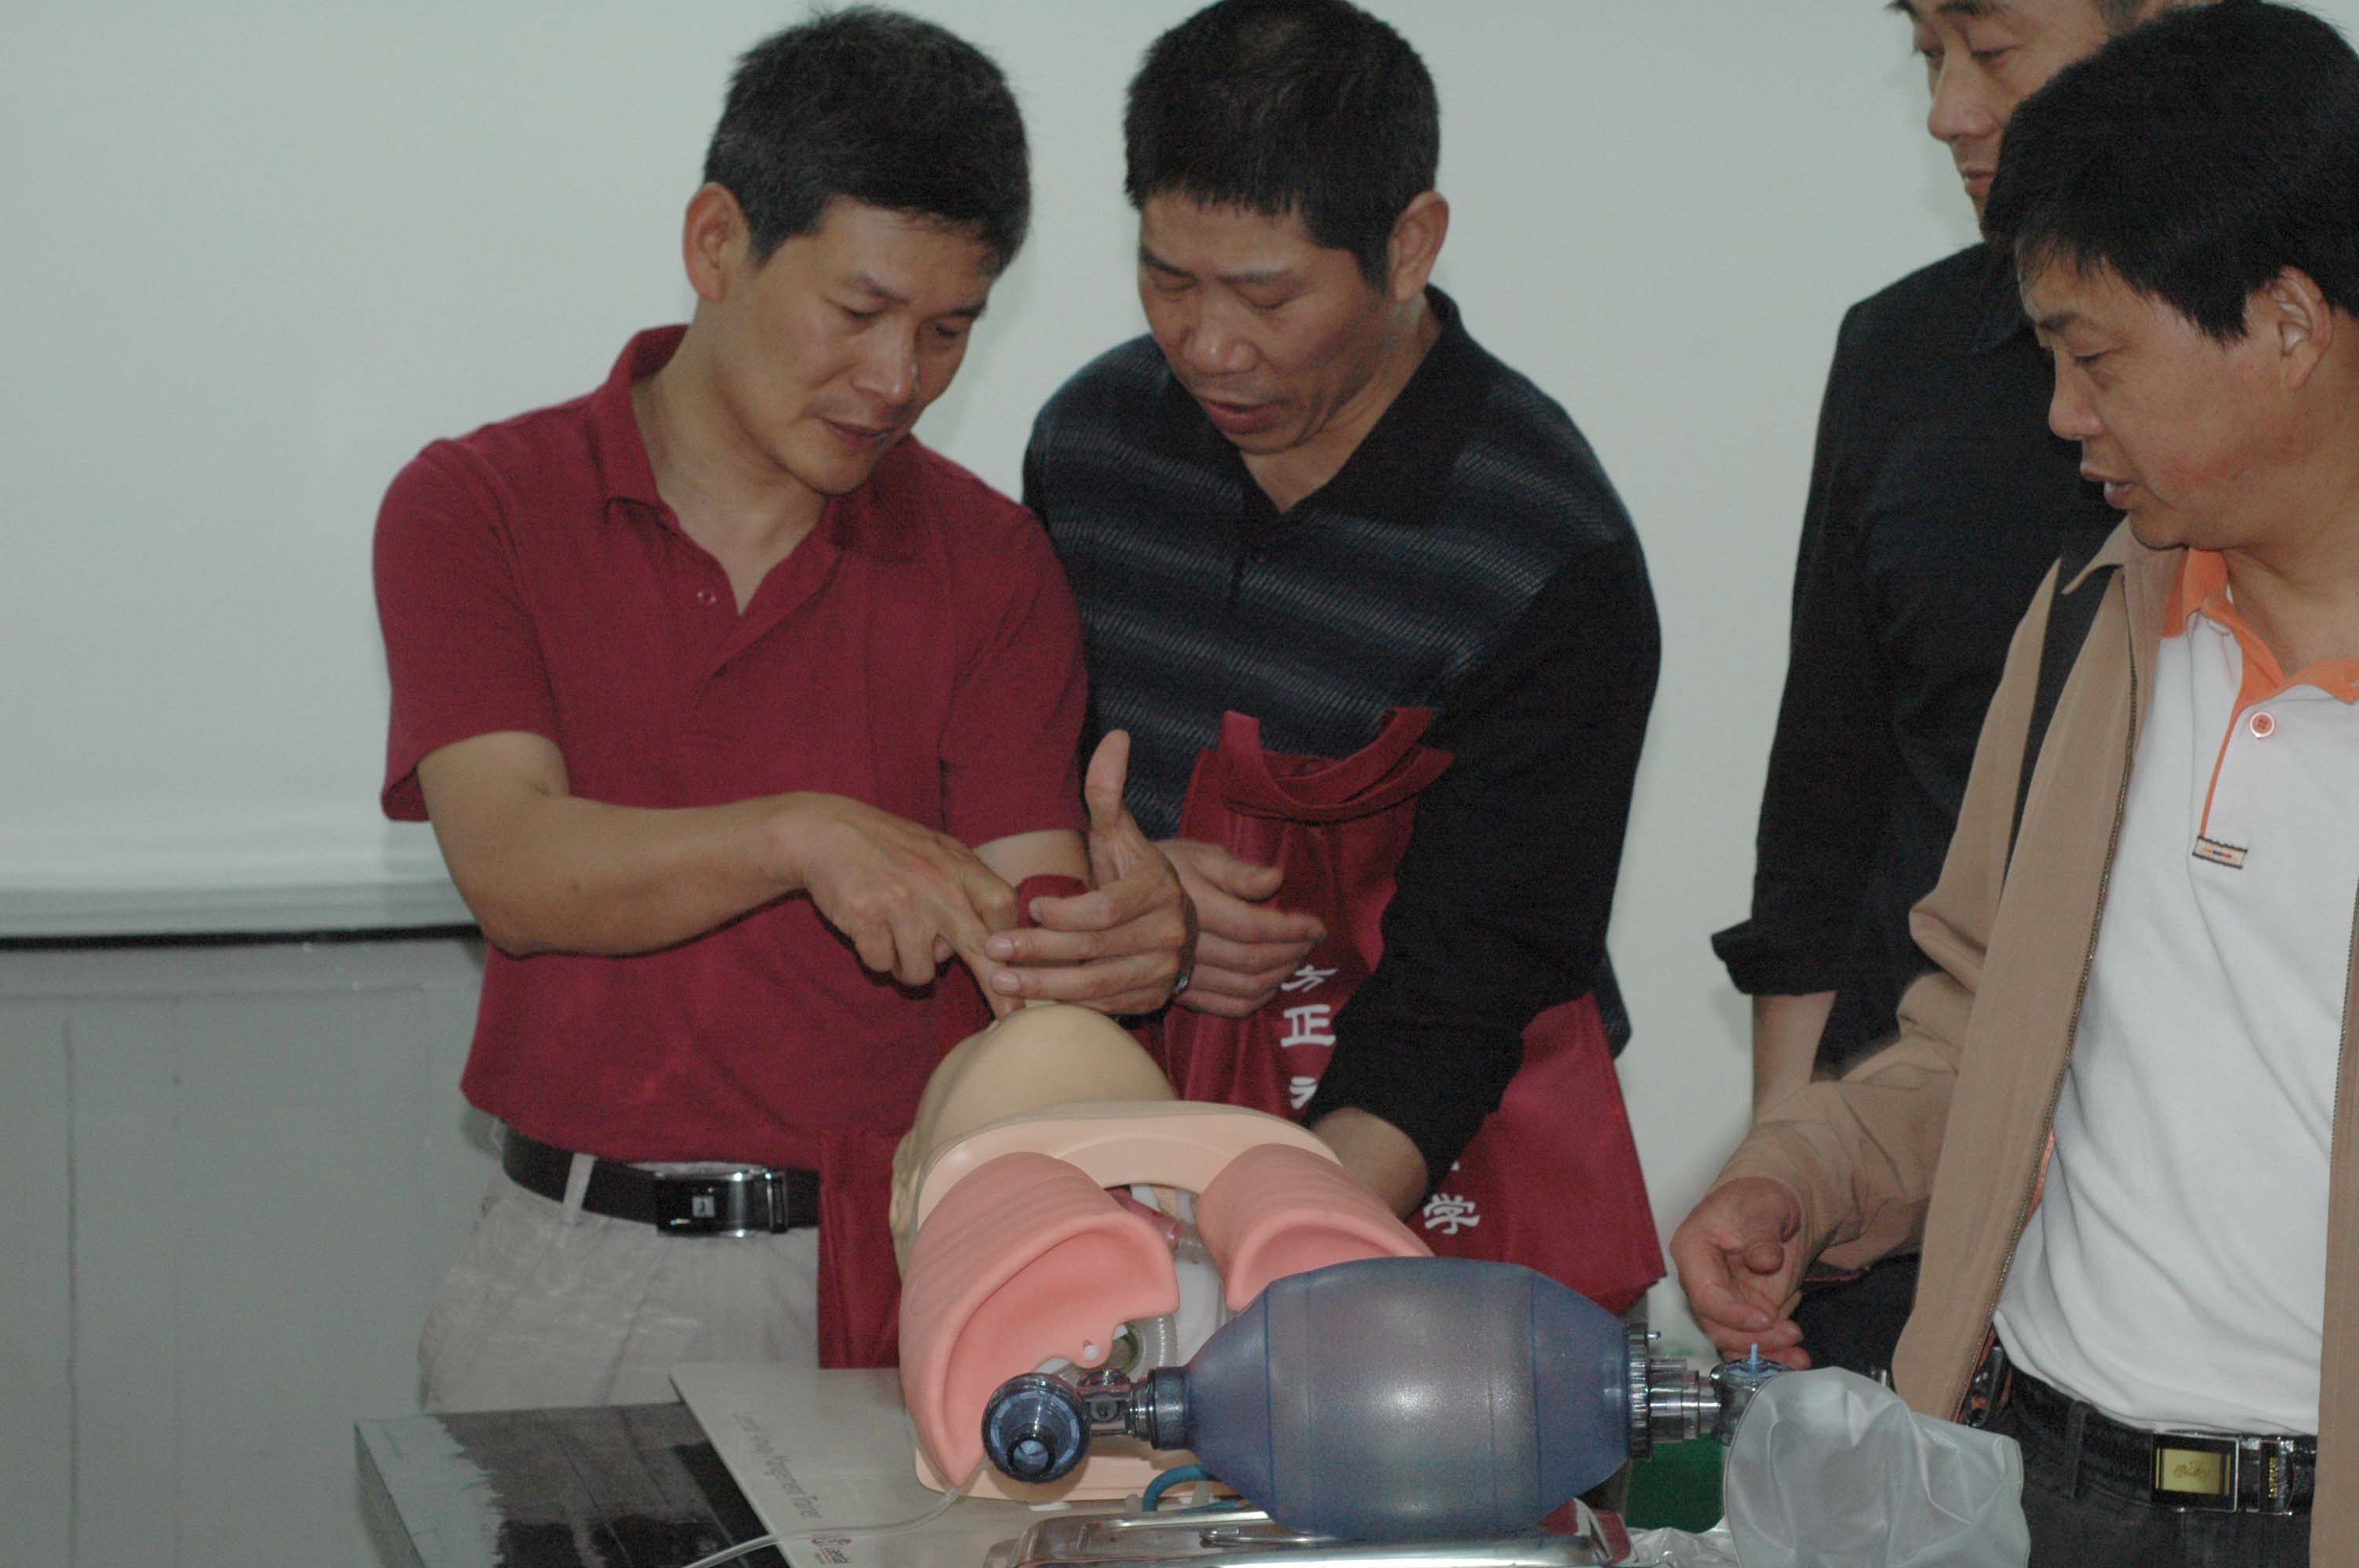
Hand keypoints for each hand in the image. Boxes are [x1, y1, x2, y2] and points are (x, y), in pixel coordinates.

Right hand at [771, 792, 1020, 1014]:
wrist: (825, 832)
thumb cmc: (888, 846)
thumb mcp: (937, 851)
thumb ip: (967, 884)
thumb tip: (997, 937)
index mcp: (957, 864)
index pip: (1002, 904)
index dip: (1008, 934)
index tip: (1006, 956)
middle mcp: (935, 885)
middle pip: (980, 947)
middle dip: (996, 985)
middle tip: (1011, 1012)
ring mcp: (901, 904)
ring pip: (922, 971)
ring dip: (908, 966)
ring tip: (894, 935)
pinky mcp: (866, 919)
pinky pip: (883, 966)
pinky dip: (876, 957)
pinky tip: (869, 929)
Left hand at [984, 732, 1196, 1014]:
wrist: (1168, 922)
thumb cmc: (1130, 874)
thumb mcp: (1120, 833)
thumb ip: (1108, 790)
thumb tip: (1115, 736)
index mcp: (1159, 891)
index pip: (1106, 908)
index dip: (1065, 911)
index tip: (1030, 905)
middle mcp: (1167, 934)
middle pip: (1093, 949)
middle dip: (1039, 951)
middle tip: (993, 948)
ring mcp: (1160, 972)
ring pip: (1095, 986)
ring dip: (1043, 987)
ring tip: (999, 981)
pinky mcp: (1149, 1001)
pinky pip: (1102, 1008)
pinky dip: (1064, 1007)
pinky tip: (1028, 1004)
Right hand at [1159, 839, 1325, 1016]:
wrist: (1119, 895)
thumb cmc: (1167, 867)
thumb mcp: (1199, 855)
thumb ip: (1238, 871)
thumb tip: (1276, 879)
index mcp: (1194, 907)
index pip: (1253, 927)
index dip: (1291, 929)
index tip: (1318, 926)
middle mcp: (1187, 945)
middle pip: (1253, 960)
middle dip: (1292, 952)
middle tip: (1312, 940)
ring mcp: (1181, 972)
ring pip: (1244, 987)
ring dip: (1279, 976)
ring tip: (1297, 958)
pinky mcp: (1178, 991)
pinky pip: (1225, 1005)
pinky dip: (1255, 999)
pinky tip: (1271, 984)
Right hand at [1669, 1177, 1811, 1367]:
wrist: (1769, 1211)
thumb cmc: (1757, 1201)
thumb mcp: (1763, 1207)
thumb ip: (1762, 1233)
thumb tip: (1764, 1261)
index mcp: (1693, 1251)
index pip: (1705, 1294)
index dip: (1732, 1313)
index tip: (1767, 1316)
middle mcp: (1701, 1282)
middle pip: (1715, 1326)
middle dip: (1753, 1338)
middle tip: (1791, 1334)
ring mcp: (1723, 1301)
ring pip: (1732, 1341)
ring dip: (1765, 1353)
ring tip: (1799, 1355)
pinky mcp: (1743, 1314)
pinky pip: (1750, 1342)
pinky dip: (1773, 1355)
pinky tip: (1797, 1359)